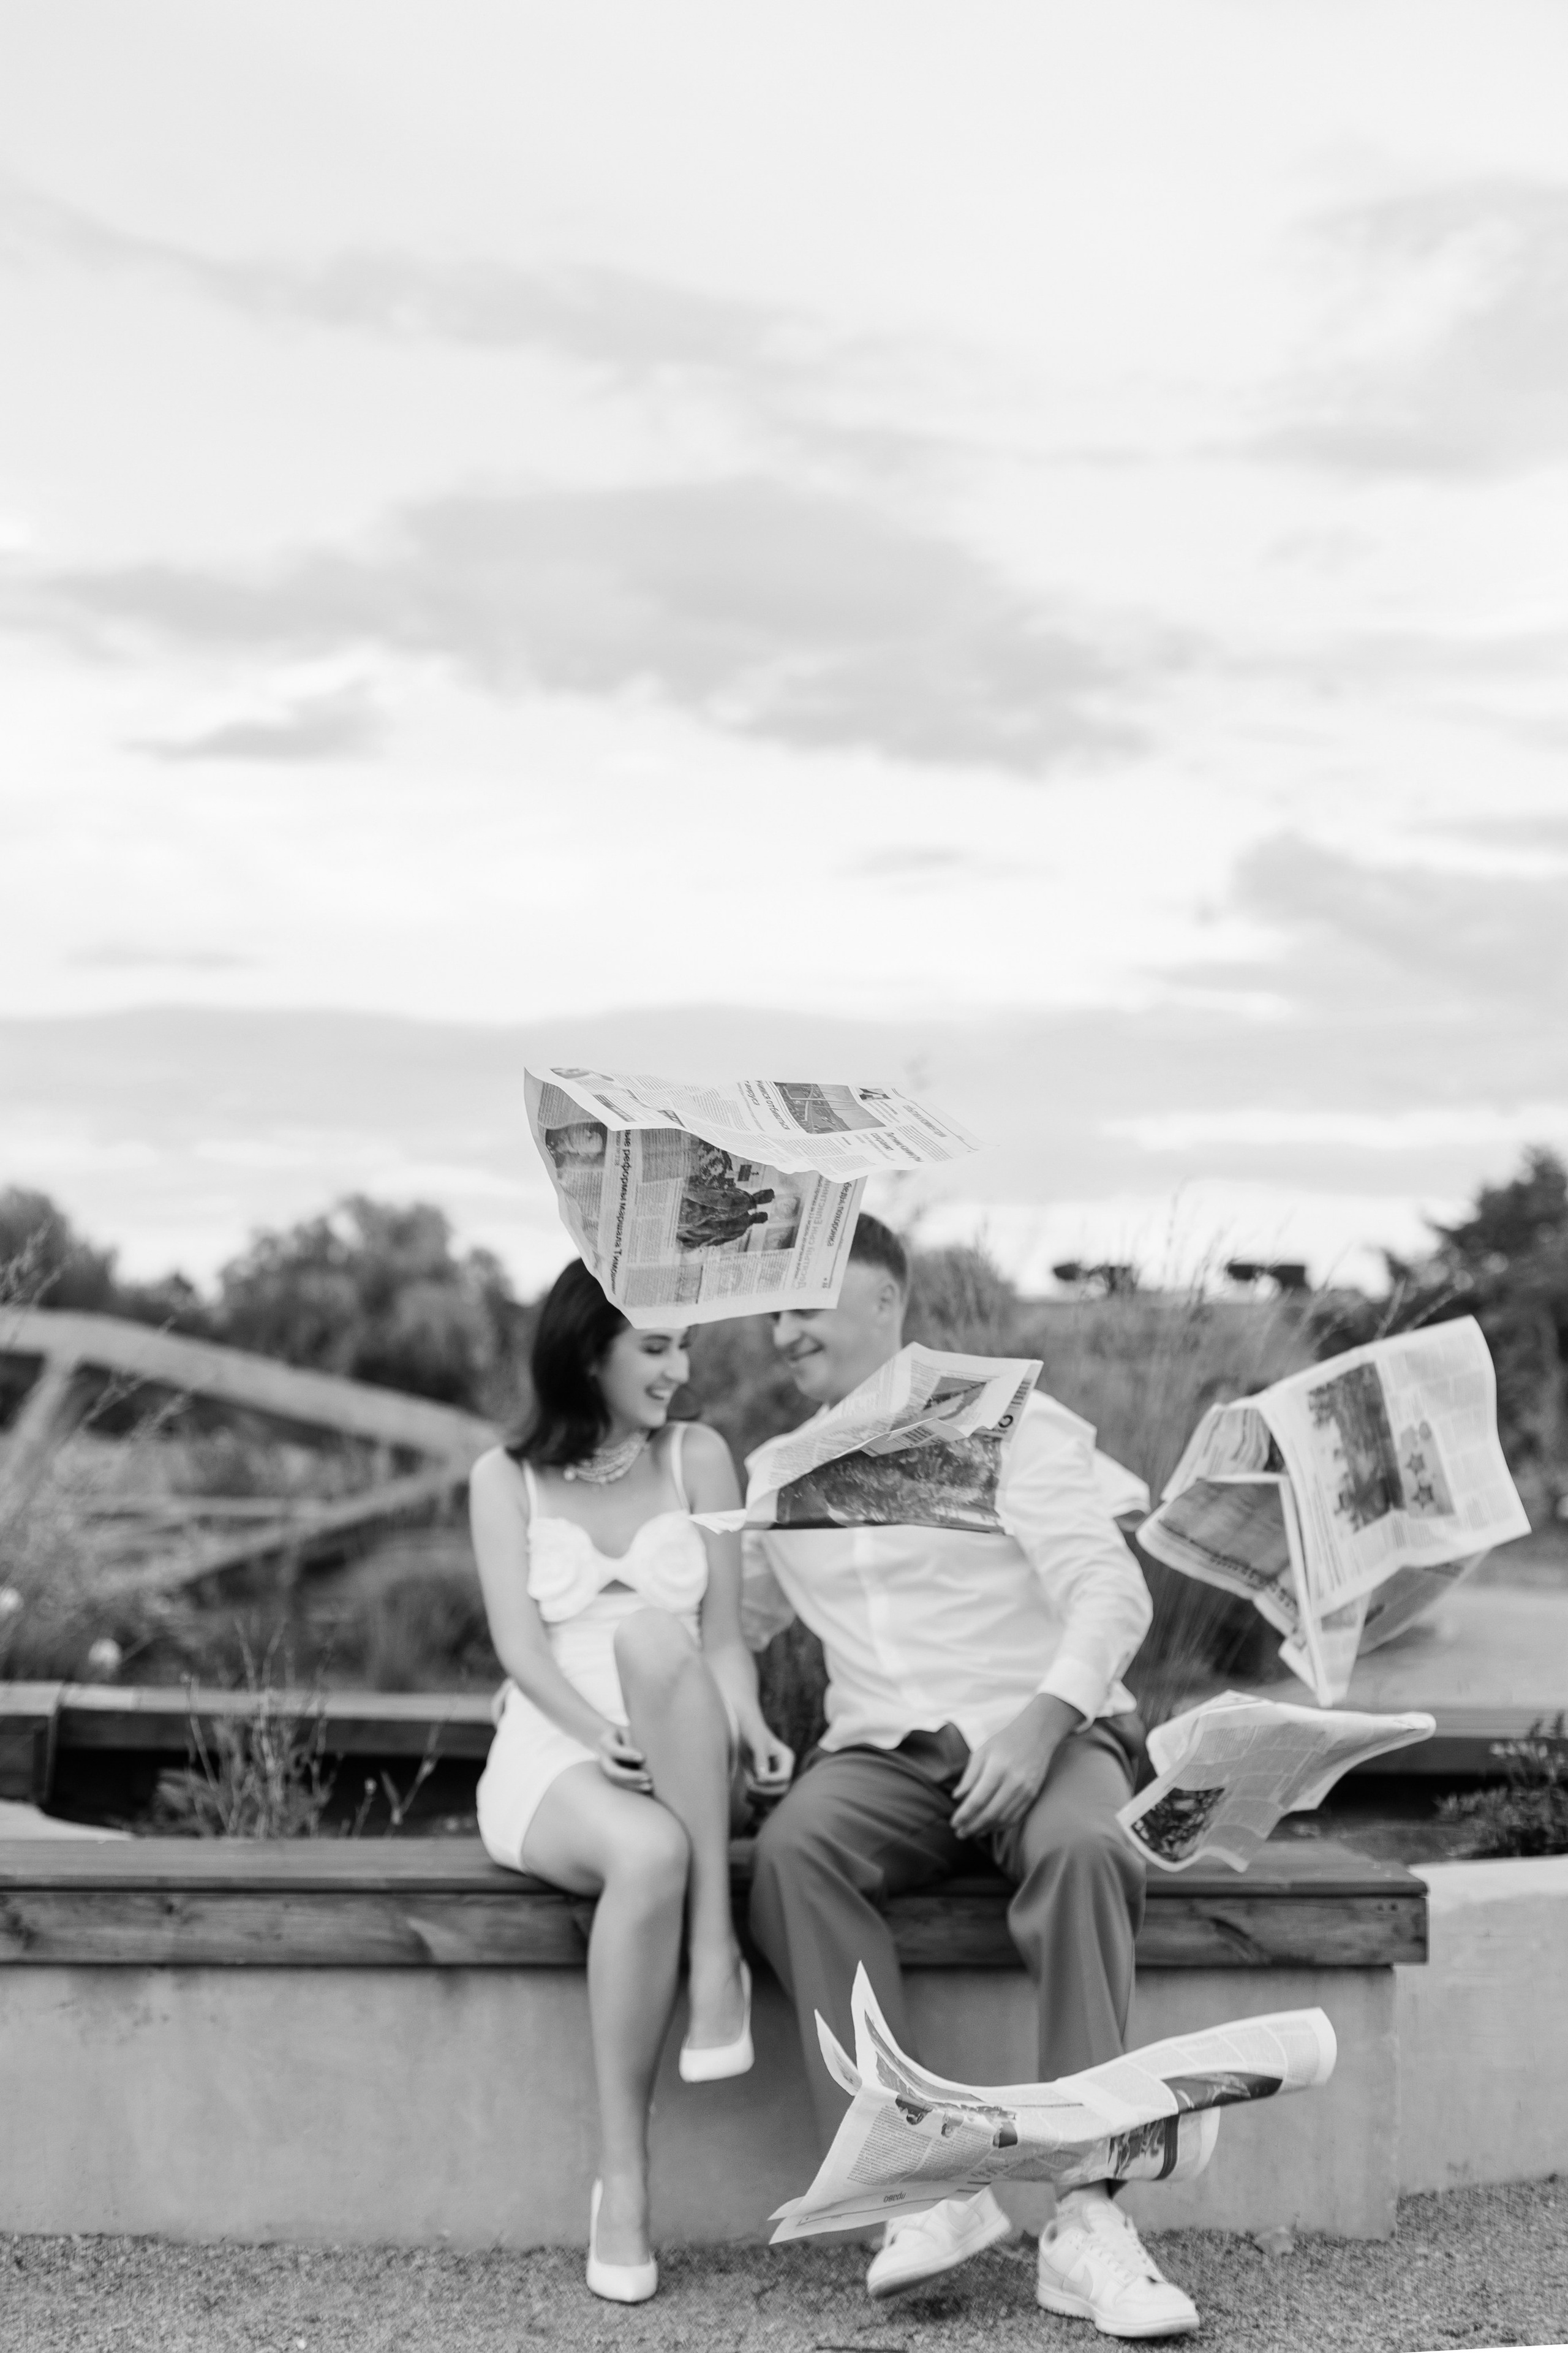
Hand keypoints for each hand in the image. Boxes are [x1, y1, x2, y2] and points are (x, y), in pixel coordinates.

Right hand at [596, 1724, 651, 1792]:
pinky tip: (646, 1789)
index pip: (615, 1750)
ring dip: (634, 1785)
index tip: (643, 1757)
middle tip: (648, 1777)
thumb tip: (647, 1753)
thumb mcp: (626, 1731)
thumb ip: (633, 1740)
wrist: (609, 1739)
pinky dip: (634, 1788)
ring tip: (649, 1786)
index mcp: (606, 1742)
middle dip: (631, 1776)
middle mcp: (604, 1759)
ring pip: (617, 1781)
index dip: (628, 1754)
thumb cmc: (623, 1733)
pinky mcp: (613, 1777)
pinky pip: (622, 1785)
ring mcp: (607, 1770)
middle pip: (613, 1772)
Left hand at [742, 1726, 794, 1796]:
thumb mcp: (756, 1743)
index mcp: (787, 1758)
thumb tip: (763, 1777)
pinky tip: (747, 1782)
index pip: (784, 1777)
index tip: (756, 1778)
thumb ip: (760, 1759)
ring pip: (772, 1793)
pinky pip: (764, 1792)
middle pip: (781, 1789)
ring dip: (759, 1791)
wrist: (746, 1730)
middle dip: (766, 1789)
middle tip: (750, 1784)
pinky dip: (755, 1791)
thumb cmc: (753, 1732)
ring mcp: (776, 1775)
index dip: (771, 1781)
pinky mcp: (767, 1779)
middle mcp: (784, 1768)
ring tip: (747, 1780)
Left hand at [950, 1695, 1082, 1839]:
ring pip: (1003, 1819)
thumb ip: (969, 1776)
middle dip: (972, 1827)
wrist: (1037, 1734)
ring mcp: (1026, 1791)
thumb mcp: (982, 1751)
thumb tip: (957, 1798)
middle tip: (960, 1833)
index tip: (953, 1823)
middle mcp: (1013, 1783)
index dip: (964, 1815)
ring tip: (971, 1833)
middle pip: (990, 1814)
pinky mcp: (1033, 1796)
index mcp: (997, 1769)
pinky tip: (989, 1828)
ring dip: (986, 1829)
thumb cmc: (1005, 1740)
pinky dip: (1001, 1826)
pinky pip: (1016, 1817)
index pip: (977, 1800)